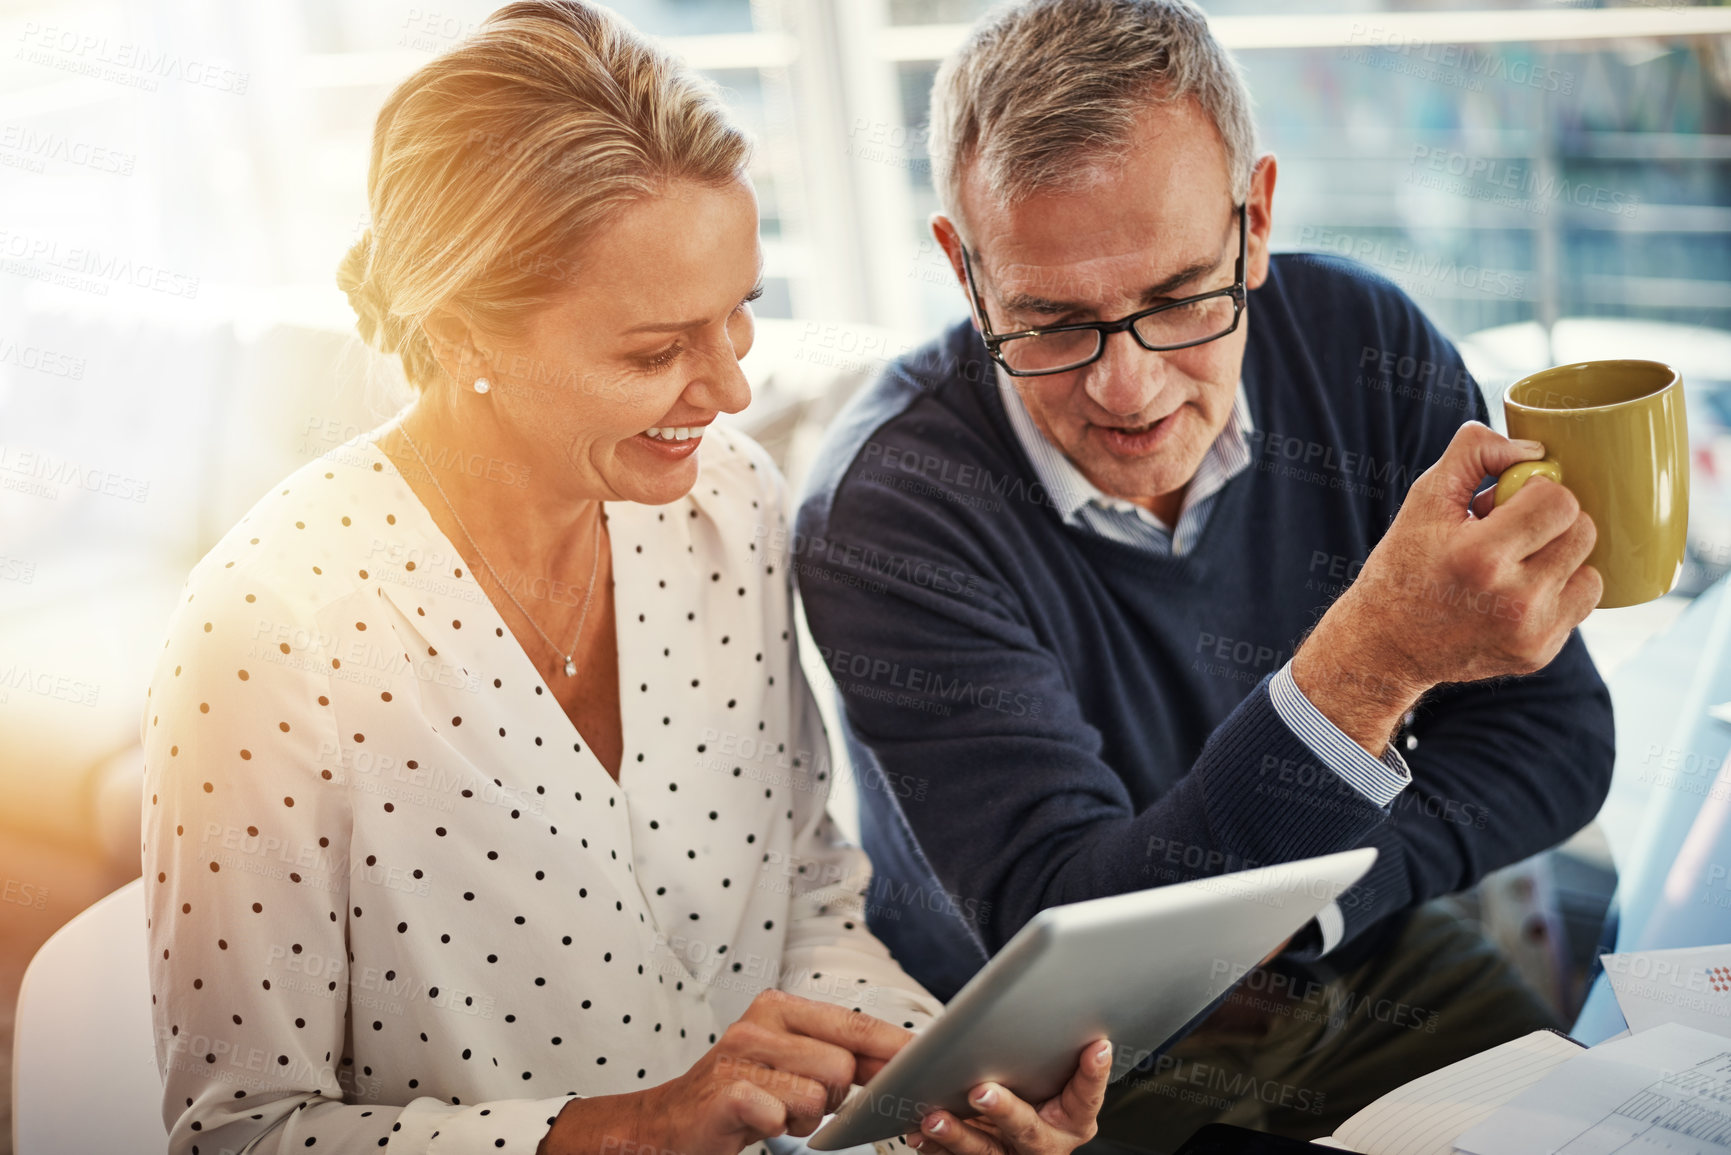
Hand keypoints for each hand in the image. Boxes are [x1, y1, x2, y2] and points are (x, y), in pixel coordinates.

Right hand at [539, 989, 912, 1154]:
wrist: (665, 1127)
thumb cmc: (737, 1096)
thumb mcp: (791, 1066)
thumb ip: (839, 1057)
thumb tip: (900, 1060)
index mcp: (778, 1007)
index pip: (853, 1023)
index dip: (894, 1044)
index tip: (927, 1057)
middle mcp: (758, 1022)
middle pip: (844, 1063)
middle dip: (833, 1096)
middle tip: (797, 1101)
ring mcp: (739, 1054)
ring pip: (819, 1092)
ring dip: (804, 1116)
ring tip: (775, 1112)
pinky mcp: (726, 1091)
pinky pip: (784, 1115)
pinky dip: (776, 1128)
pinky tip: (756, 1123)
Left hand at [906, 1039, 1111, 1154]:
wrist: (1017, 1135)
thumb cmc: (1035, 1092)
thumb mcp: (1049, 1075)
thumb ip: (1046, 1054)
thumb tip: (1037, 1002)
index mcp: (1072, 1119)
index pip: (1086, 1097)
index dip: (1093, 1074)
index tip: (1097, 1046)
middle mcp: (1046, 1142)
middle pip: (1028, 1130)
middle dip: (1004, 1111)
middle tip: (982, 1091)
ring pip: (985, 1151)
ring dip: (958, 1134)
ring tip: (935, 1117)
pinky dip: (934, 1146)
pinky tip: (918, 1131)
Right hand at [1293, 421, 1599, 754]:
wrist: (1385, 645)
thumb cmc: (1404, 565)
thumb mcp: (1424, 499)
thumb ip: (1474, 454)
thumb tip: (1534, 451)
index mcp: (1481, 557)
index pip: (1560, 501)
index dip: (1536, 491)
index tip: (1506, 502)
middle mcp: (1514, 600)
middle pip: (1583, 532)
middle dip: (1552, 521)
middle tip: (1510, 531)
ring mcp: (1531, 632)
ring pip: (1591, 570)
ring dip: (1560, 558)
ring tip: (1516, 564)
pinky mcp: (1540, 653)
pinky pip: (1579, 604)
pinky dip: (1556, 592)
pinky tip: (1516, 595)